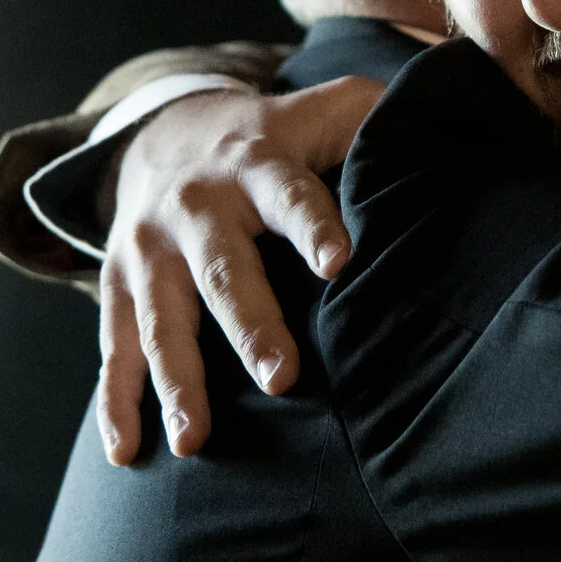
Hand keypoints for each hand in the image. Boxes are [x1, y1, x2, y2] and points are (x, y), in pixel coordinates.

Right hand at [98, 76, 383, 463]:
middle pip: (223, 271)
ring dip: (177, 382)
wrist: (164, 129)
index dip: (314, 225)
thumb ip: (374, 118)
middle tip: (282, 377)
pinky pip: (114, 350)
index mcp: (257, 165)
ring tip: (194, 441)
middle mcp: (197, 209)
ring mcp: (150, 252)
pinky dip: (116, 402)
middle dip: (250, 326)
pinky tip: (126, 452)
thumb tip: (446, 130)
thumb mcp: (321, 109)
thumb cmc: (273, 135)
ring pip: (161, 322)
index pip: (290, 195)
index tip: (339, 263)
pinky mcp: (117, 287)